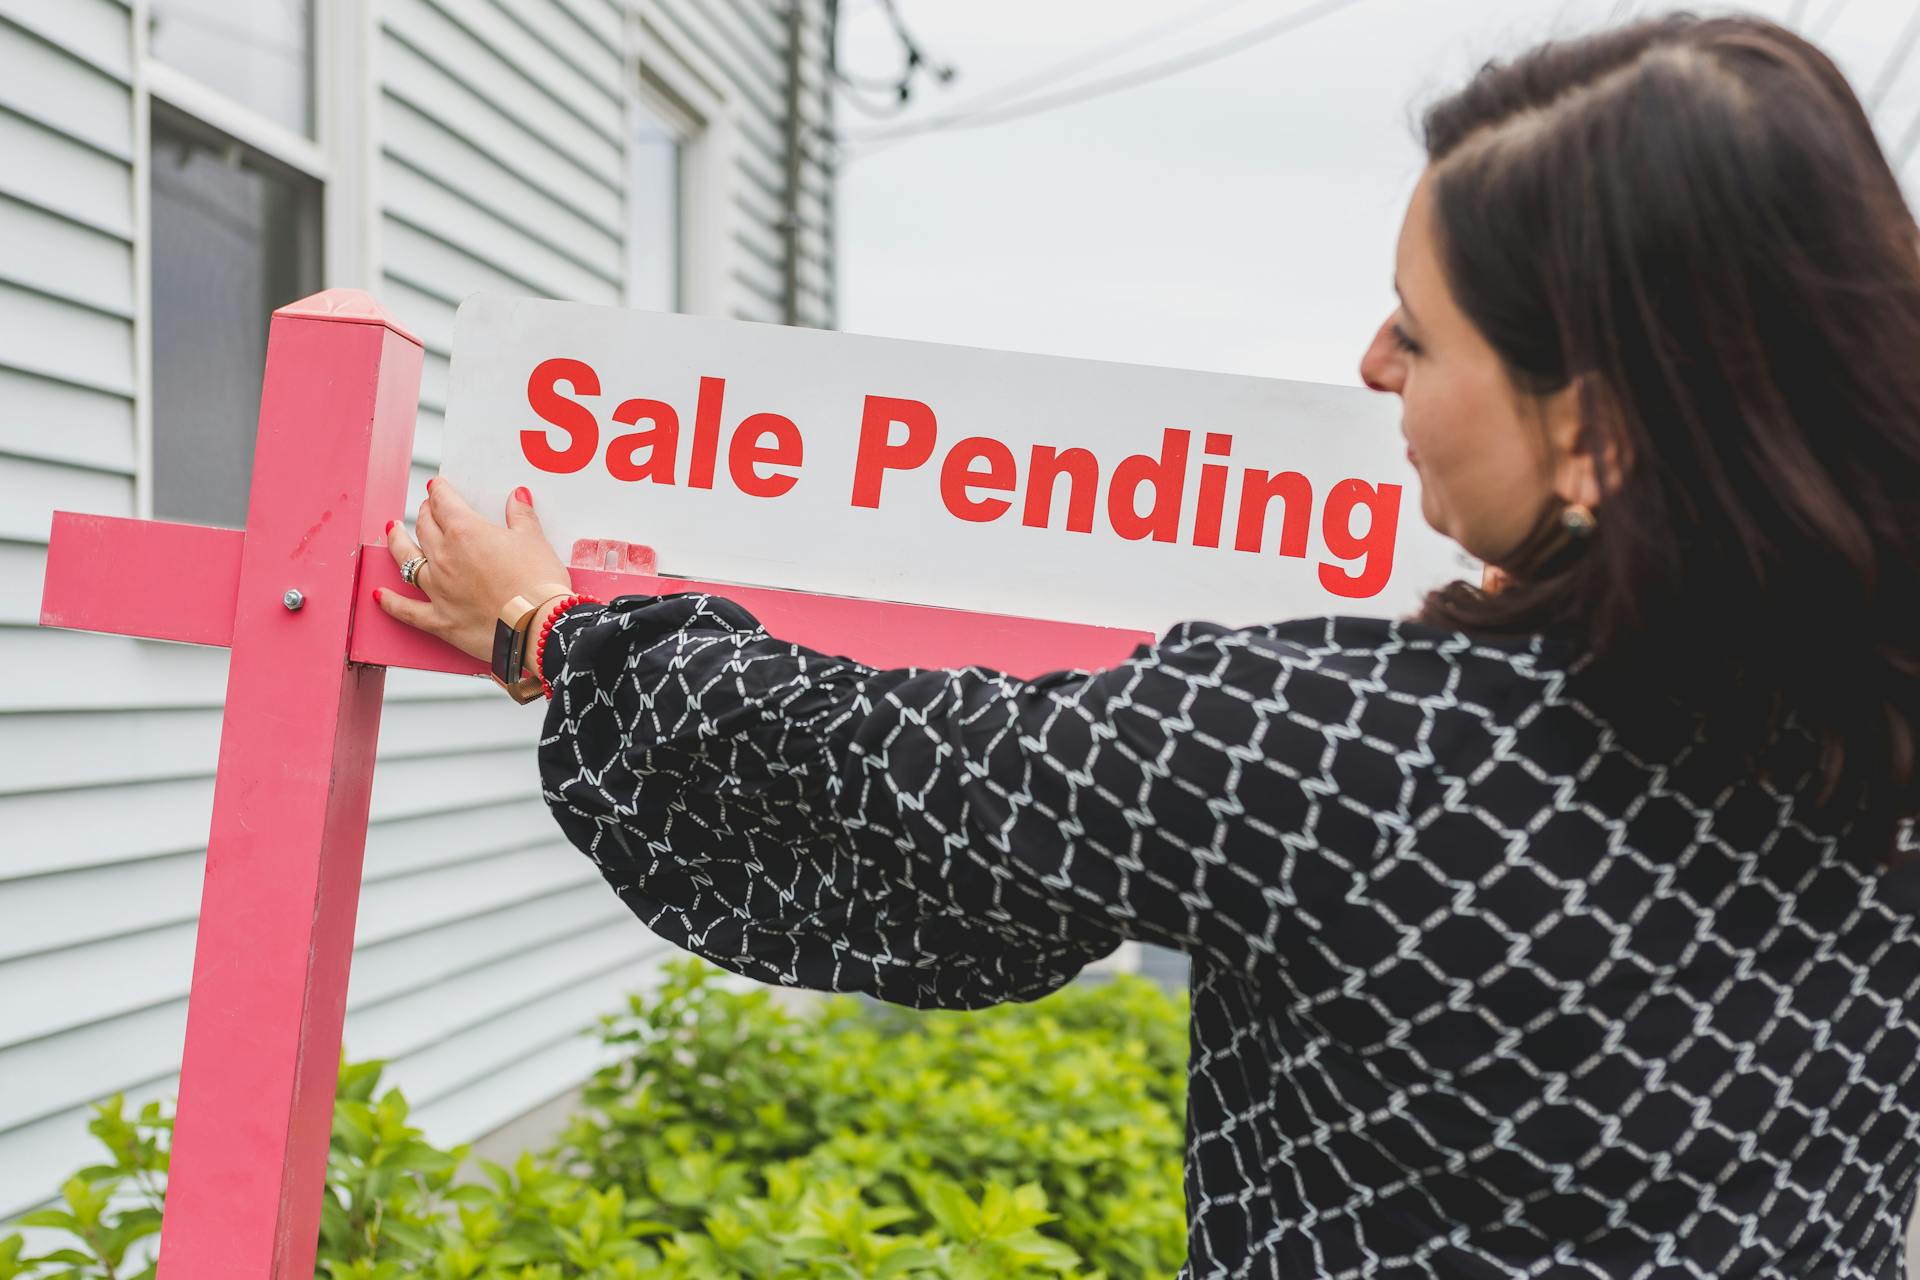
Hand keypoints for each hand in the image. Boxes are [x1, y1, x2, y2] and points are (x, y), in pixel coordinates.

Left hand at [376, 479, 570, 663]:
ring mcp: (437, 589)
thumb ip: (521, 515)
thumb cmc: (539, 583)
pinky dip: (391, 602)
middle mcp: (444, 557)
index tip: (437, 486)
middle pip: (425, 526)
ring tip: (392, 532)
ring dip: (397, 542)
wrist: (537, 627)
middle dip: (425, 513)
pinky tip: (379, 595)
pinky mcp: (439, 619)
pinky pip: (406, 610)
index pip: (444, 502)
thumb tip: (518, 495)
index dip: (439, 491)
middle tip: (427, 508)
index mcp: (466, 532)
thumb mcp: (535, 541)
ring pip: (407, 560)